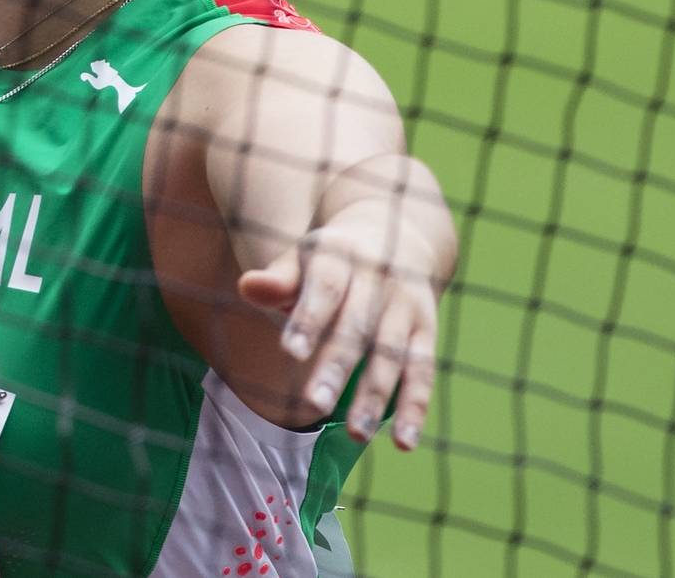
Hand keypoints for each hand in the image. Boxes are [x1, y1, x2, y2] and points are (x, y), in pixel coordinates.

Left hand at [239, 200, 452, 449]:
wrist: (398, 232)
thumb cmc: (334, 259)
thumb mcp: (306, 258)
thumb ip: (279, 279)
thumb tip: (247, 286)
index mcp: (342, 256)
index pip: (325, 287)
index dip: (309, 318)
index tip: (290, 351)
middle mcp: (379, 280)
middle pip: (358, 325)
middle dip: (338, 365)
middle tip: (316, 403)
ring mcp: (406, 306)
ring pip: (393, 354)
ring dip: (376, 395)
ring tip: (357, 434)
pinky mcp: (427, 330)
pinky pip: (423, 371)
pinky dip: (415, 407)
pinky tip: (404, 442)